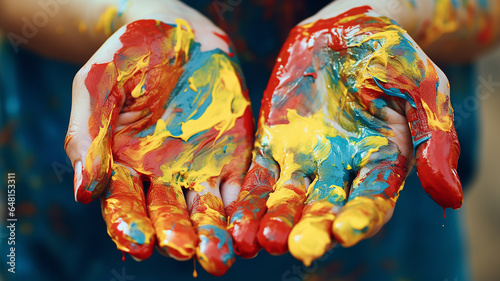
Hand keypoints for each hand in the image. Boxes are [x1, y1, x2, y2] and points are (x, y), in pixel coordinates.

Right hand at [64, 4, 252, 275]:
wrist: (177, 31)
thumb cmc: (129, 54)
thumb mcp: (97, 85)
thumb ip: (88, 136)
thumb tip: (84, 192)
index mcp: (122, 166)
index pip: (124, 206)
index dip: (130, 226)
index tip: (139, 246)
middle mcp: (160, 176)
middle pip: (168, 216)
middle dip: (176, 236)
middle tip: (185, 252)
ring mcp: (199, 168)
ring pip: (206, 210)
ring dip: (213, 233)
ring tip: (221, 255)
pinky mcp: (232, 156)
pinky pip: (240, 188)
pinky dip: (244, 209)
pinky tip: (248, 227)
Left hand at [228, 6, 461, 265]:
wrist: (345, 29)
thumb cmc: (391, 56)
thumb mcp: (424, 88)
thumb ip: (434, 138)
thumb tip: (450, 196)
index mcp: (383, 162)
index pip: (372, 199)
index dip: (361, 216)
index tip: (345, 231)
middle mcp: (342, 170)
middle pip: (326, 207)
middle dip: (313, 227)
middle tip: (301, 247)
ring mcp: (306, 159)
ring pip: (289, 197)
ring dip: (276, 220)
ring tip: (263, 241)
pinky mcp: (274, 145)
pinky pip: (260, 176)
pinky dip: (249, 198)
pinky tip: (237, 222)